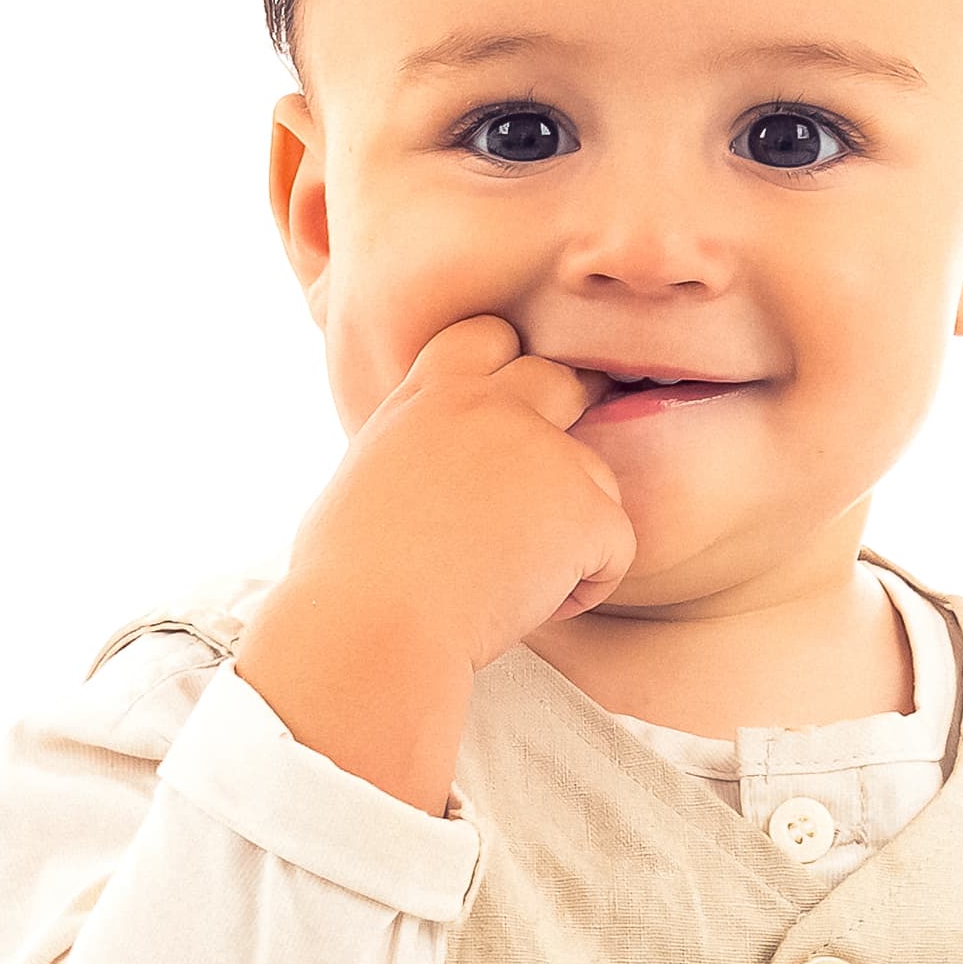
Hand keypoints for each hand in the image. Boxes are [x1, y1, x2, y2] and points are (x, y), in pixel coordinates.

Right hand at [234, 318, 634, 810]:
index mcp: (430, 395)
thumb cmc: (346, 580)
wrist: (373, 626)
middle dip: (566, 436)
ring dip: (575, 528)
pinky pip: (616, 546)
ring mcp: (543, 451)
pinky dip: (588, 586)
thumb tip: (418, 477)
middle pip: (561, 383)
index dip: (509, 373)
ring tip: (521, 583)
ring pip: (597, 477)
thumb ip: (411, 454)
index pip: (490, 337)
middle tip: (549, 505)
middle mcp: (490, 406)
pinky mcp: (585, 507)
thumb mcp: (363, 482)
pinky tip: (537, 610)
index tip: (503, 429)